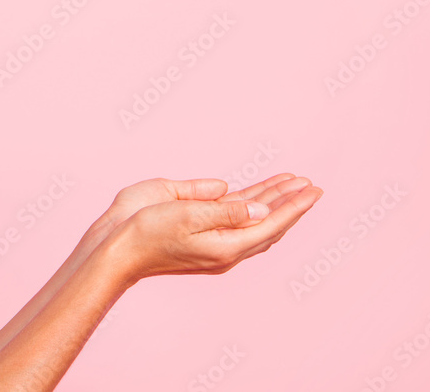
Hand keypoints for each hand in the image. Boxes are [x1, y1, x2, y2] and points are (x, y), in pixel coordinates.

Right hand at [103, 180, 322, 282]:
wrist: (116, 247)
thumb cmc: (147, 233)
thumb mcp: (187, 217)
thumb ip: (226, 211)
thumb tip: (262, 210)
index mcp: (227, 246)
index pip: (271, 224)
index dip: (294, 206)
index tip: (313, 190)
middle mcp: (224, 243)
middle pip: (267, 221)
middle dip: (289, 201)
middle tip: (309, 184)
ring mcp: (210, 235)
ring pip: (252, 217)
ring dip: (271, 199)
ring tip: (291, 182)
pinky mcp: (195, 226)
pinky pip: (231, 214)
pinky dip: (249, 201)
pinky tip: (256, 192)